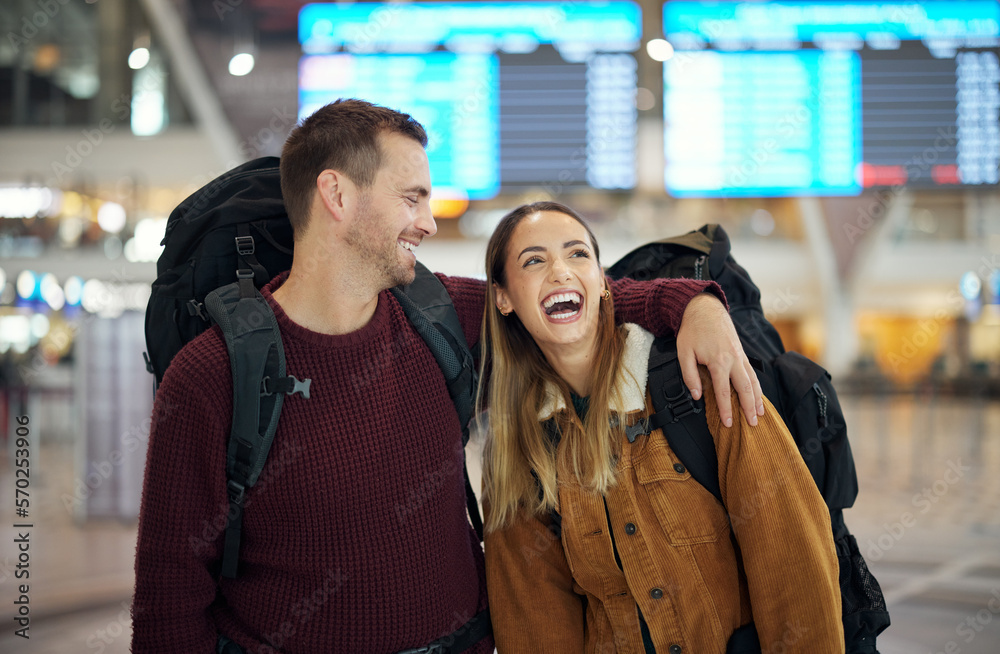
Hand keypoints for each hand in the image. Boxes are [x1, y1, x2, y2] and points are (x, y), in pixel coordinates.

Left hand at [676, 293, 763, 426]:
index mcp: (718, 361)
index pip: (723, 391)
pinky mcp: (742, 353)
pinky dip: (757, 386)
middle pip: (745, 388)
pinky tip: (759, 396)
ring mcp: (740, 356)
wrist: (704, 309)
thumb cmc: (692, 331)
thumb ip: (689, 375)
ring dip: (758, 399)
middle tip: (753, 424)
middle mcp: (733, 359)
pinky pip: (752, 373)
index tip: (729, 423)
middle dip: (749, 408)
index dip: (726, 409)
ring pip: (753, 381)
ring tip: (761, 414)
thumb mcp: (684, 352)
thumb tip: (697, 395)